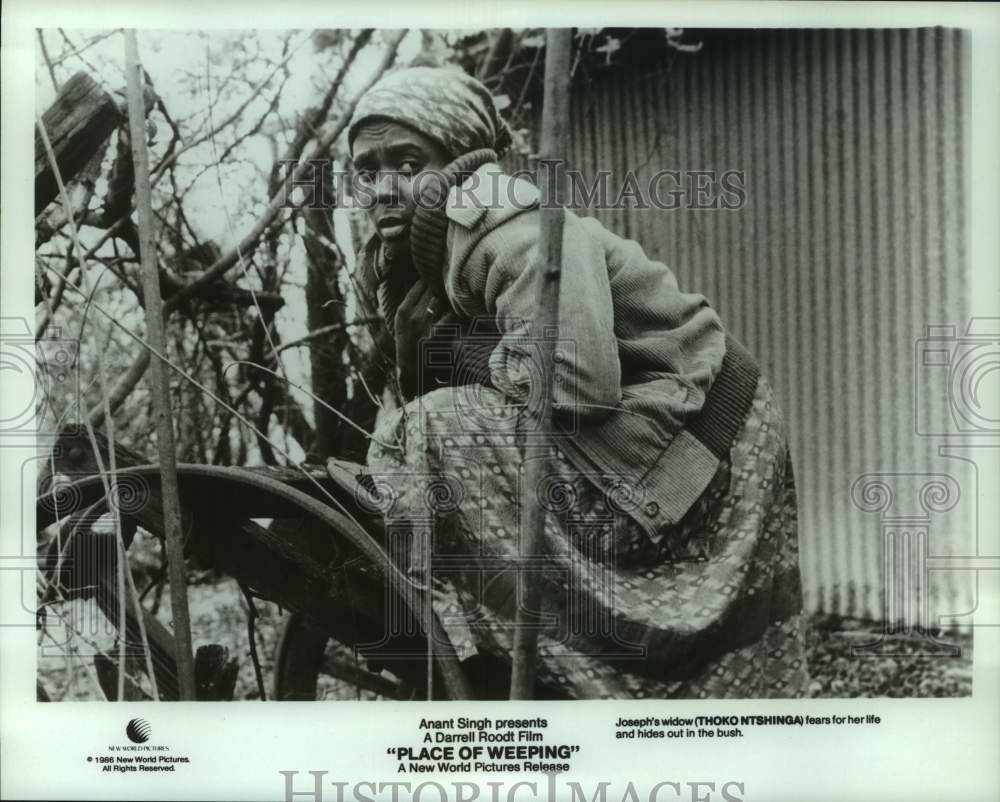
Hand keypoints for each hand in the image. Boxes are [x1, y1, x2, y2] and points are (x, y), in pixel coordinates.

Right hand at [394, 279, 448, 395]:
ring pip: (441, 300)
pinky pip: (451, 315)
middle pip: (432, 290)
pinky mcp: (435, 335)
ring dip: (449, 301)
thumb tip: (427, 282)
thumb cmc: (411, 347)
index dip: (433, 281)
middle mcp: (410, 316)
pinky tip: (460, 319)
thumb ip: (412, 305)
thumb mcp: (403, 325)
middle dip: (443, 290)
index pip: (420, 284)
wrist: (413, 374)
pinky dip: (456, 316)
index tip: (442, 282)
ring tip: (456, 305)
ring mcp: (422, 325)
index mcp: (402, 312)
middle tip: (452, 292)